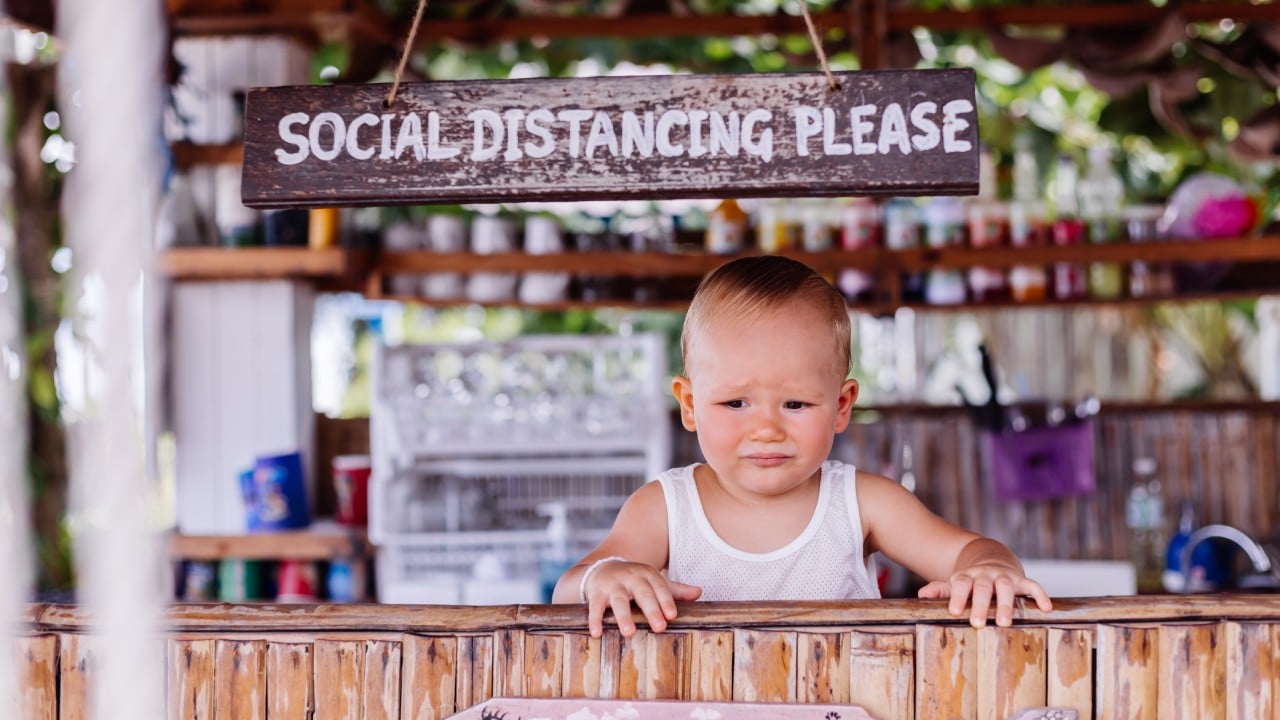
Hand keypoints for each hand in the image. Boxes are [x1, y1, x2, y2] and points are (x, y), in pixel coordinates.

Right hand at [581, 560, 701, 637]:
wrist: (603, 567)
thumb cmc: (634, 581)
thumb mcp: (654, 582)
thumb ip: (674, 590)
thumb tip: (699, 592)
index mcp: (647, 575)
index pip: (660, 587)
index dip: (666, 601)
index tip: (672, 615)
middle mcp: (631, 578)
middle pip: (642, 594)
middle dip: (651, 609)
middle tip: (659, 627)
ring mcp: (613, 585)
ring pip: (619, 600)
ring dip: (623, 616)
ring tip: (629, 632)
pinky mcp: (597, 593)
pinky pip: (595, 607)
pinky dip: (595, 619)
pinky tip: (597, 633)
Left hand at [917, 563, 1052, 626]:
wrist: (993, 559)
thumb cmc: (972, 581)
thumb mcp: (956, 583)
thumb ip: (941, 589)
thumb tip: (921, 595)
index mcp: (967, 576)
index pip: (961, 584)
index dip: (957, 597)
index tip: (954, 612)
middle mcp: (986, 574)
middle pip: (983, 587)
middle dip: (980, 605)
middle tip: (977, 623)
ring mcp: (1005, 576)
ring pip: (1005, 587)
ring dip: (1005, 604)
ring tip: (1004, 622)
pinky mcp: (1022, 580)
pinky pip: (1033, 585)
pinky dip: (1040, 595)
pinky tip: (1046, 608)